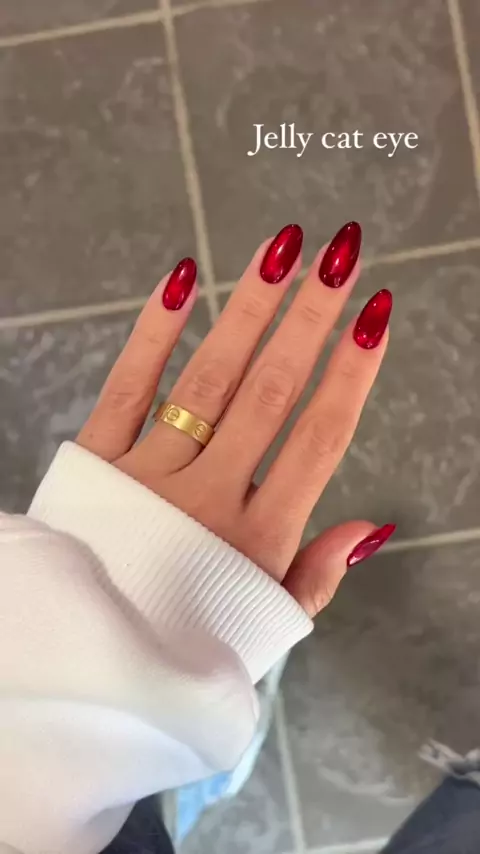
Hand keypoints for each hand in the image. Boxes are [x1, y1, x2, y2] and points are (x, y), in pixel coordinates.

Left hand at [77, 222, 393, 617]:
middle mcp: (207, 498)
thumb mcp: (267, 623)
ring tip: (282, 249)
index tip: (376, 316)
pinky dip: (153, 334)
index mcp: (259, 539)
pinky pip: (126, 388)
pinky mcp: (95, 464)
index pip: (319, 439)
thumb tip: (374, 526)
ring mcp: (148, 476)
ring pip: (208, 380)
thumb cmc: (191, 638)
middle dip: (311, 319)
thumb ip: (319, 576)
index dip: (352, 375)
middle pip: (271, 393)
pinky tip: (182, 280)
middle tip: (340, 254)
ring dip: (250, 310)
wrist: (90, 663)